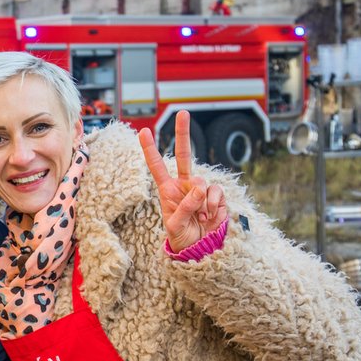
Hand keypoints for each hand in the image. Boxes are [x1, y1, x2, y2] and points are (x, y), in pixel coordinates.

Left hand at [138, 110, 227, 252]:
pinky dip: (213, 206)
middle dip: (183, 133)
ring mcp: (200, 189)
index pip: (157, 166)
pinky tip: (209, 217)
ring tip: (198, 218)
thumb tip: (199, 188)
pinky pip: (216, 193)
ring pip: (202, 183)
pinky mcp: (216, 195)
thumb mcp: (175, 226)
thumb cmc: (181, 237)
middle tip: (182, 112)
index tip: (144, 131)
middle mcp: (184, 185)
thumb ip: (185, 207)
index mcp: (168, 190)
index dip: (150, 149)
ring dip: (201, 204)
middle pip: (184, 155)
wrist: (201, 248)